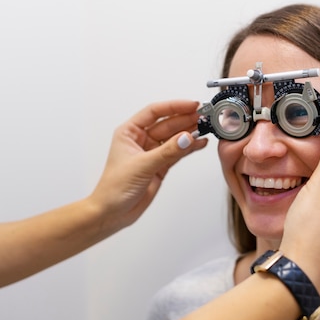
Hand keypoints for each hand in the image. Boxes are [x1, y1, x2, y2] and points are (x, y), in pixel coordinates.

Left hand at [87, 100, 207, 231]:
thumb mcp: (142, 166)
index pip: (154, 112)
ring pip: (175, 137)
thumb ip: (167, 152)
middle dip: (185, 119)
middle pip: (168, 123)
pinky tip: (200, 143)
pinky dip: (190, 147)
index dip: (174, 106)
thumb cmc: (114, 188)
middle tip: (203, 117)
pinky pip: (178, 152)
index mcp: (129, 132)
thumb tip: (186, 138)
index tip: (191, 106)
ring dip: (190, 132)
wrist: (113, 213)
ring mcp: (152, 152)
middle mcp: (141, 140)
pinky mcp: (161, 165)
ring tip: (206, 128)